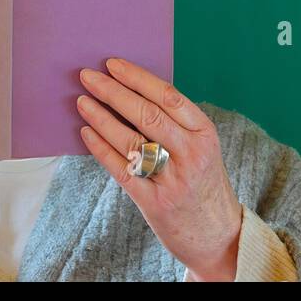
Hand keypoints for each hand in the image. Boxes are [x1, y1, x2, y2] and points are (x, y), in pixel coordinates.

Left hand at [77, 58, 242, 280]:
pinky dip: (101, 148)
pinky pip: (121, 170)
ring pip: (131, 140)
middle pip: (147, 114)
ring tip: (82, 102)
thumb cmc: (203, 184)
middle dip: (113, 91)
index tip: (112, 64)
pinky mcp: (155, 203)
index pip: (168, 96)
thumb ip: (176, 124)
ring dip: (101, 117)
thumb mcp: (202, 148)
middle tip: (87, 76)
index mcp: (205, 133)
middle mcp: (192, 154)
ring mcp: (173, 180)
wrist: (218, 235)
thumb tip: (130, 91)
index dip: (137, 77)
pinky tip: (86, 133)